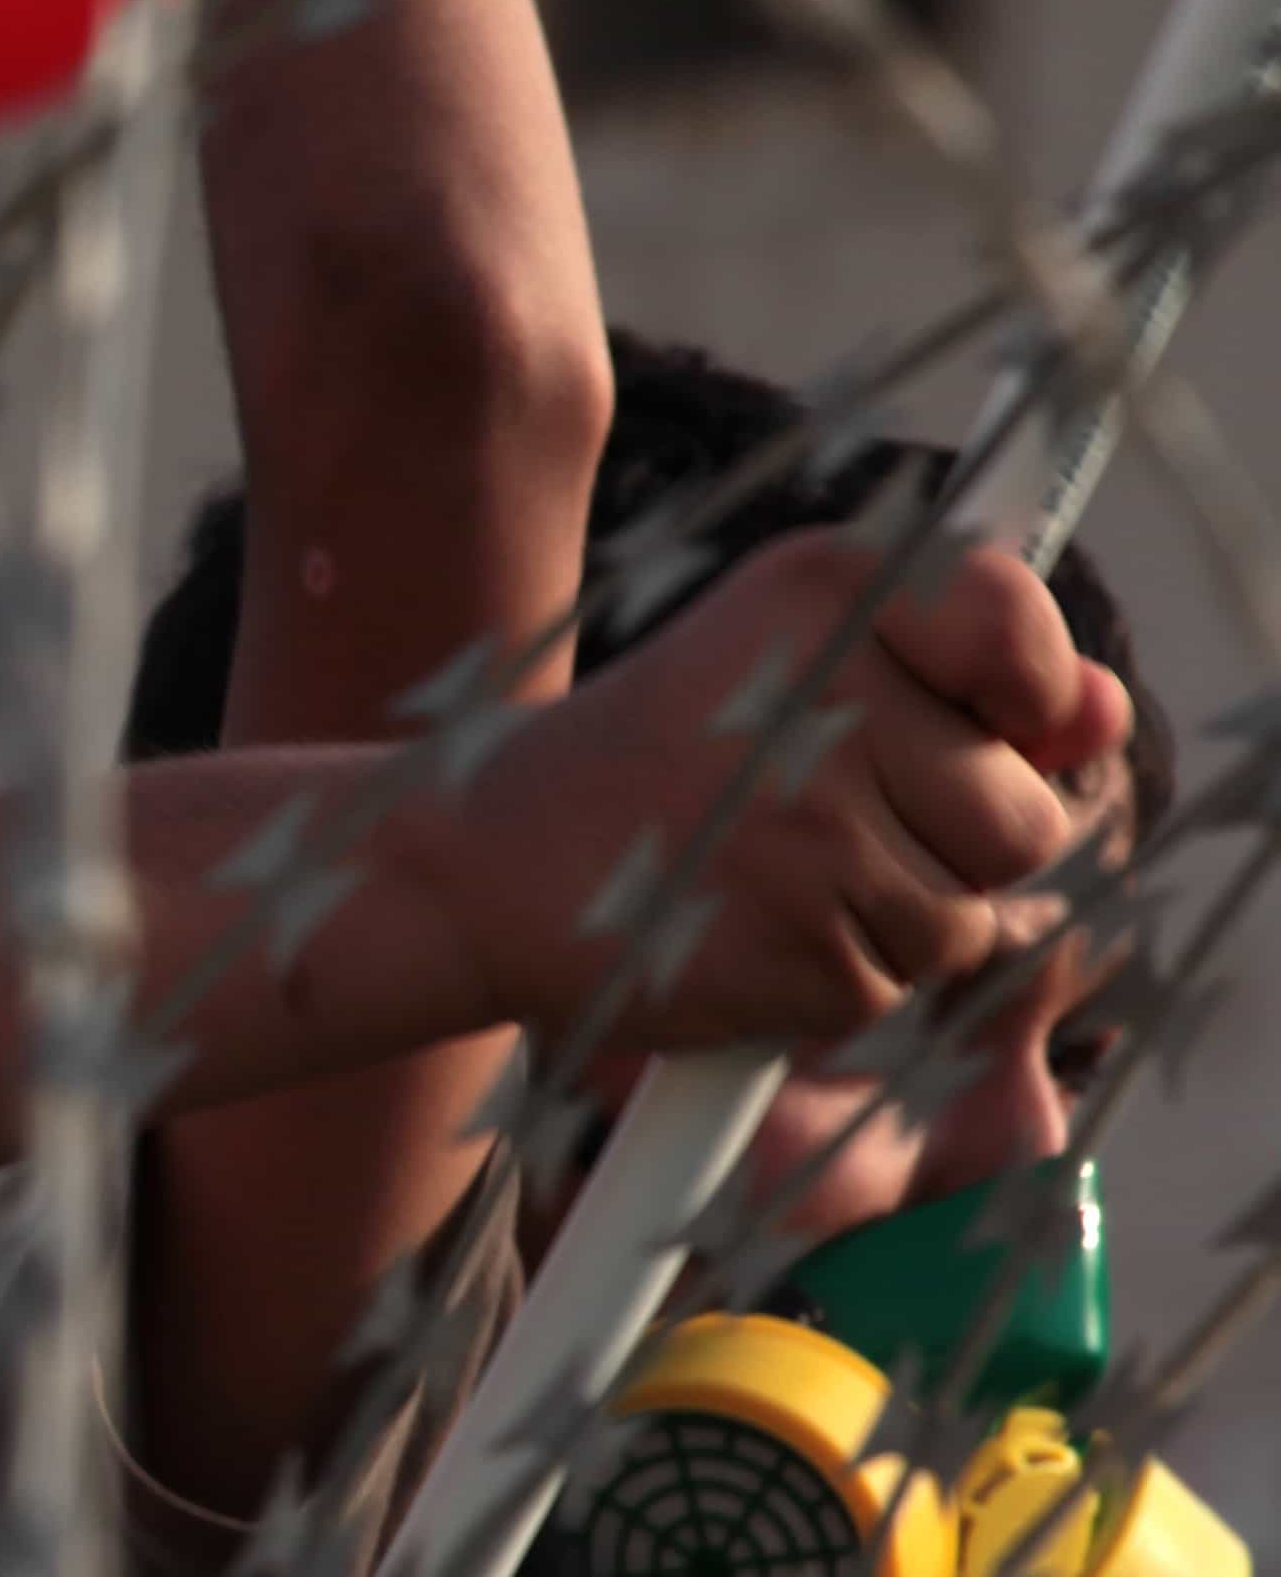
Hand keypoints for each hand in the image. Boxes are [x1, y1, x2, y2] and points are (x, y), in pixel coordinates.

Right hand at [388, 530, 1127, 1064]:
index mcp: (822, 592)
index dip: (1029, 694)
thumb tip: (1098, 713)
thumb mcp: (793, 662)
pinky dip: (835, 979)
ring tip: (777, 878)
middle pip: (1026, 813)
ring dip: (896, 919)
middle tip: (818, 817)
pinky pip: (895, 985)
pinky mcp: (799, 946)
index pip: (1016, 628)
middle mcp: (825, 700)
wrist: (477, 868)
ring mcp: (813, 832)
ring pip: (971, 916)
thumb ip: (968, 670)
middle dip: (951, 840)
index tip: (987, 718)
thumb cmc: (657, 758)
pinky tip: (745, 932)